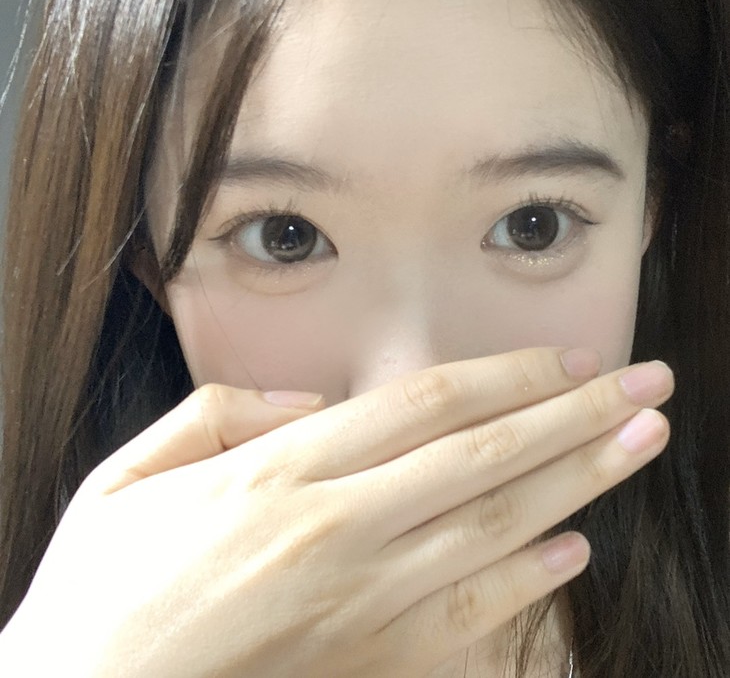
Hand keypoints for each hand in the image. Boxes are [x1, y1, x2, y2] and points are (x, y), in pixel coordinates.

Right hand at [0, 348, 672, 676]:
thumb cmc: (98, 590)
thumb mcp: (129, 476)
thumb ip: (219, 414)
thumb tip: (309, 401)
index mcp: (277, 472)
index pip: (425, 402)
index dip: (507, 375)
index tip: (568, 356)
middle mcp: (334, 530)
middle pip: (484, 456)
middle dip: (575, 414)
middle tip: (646, 382)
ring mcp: (356, 604)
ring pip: (497, 528)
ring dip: (579, 481)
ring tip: (641, 443)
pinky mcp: (363, 663)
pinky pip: (468, 619)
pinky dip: (530, 581)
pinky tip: (575, 549)